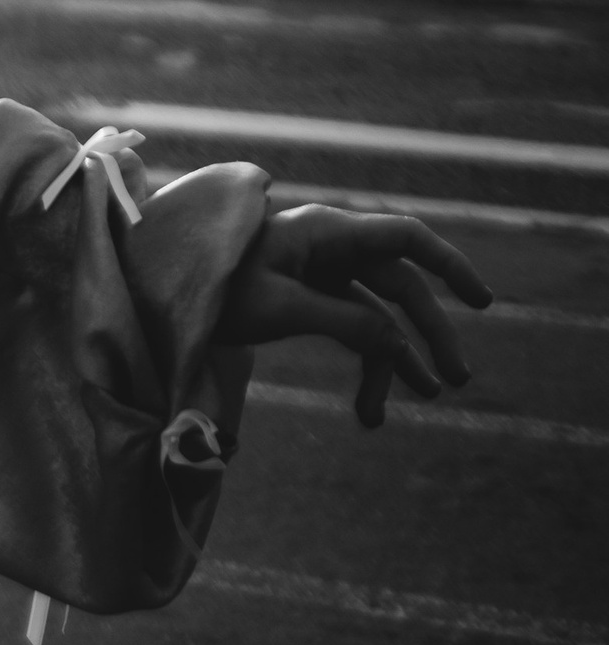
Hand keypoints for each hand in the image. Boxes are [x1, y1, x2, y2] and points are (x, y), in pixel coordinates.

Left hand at [216, 203, 492, 427]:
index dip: (448, 263)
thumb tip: (399, 344)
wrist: (164, 292)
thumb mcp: (280, 307)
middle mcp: (330, 248)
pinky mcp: (308, 299)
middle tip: (456, 378)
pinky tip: (370, 411)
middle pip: (399, 285)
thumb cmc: (216, 287)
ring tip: (425, 397)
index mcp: (326, 233)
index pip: (405, 237)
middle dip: (429, 330)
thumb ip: (344, 323)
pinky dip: (363, 366)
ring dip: (398, 357)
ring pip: (377, 314)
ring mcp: (320, 273)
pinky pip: (351, 330)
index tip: (481, 300)